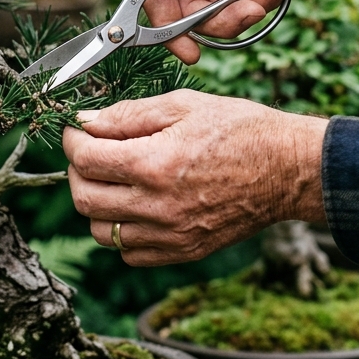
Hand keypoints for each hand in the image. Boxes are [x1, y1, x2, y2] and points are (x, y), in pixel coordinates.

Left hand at [62, 90, 326, 266]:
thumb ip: (128, 114)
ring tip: (114, 182)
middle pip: (84, 199)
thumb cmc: (240, 130)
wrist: (287, 170)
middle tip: (91, 155)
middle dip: (77, 173)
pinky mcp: (183, 251)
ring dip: (97, 206)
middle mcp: (158, 205)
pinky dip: (123, 232)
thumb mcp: (183, 105)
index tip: (76, 132)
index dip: (71, 142)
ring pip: (102, 233)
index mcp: (154, 164)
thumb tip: (86, 122)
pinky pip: (130, 253)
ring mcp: (170, 234)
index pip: (85, 160)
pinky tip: (137, 207)